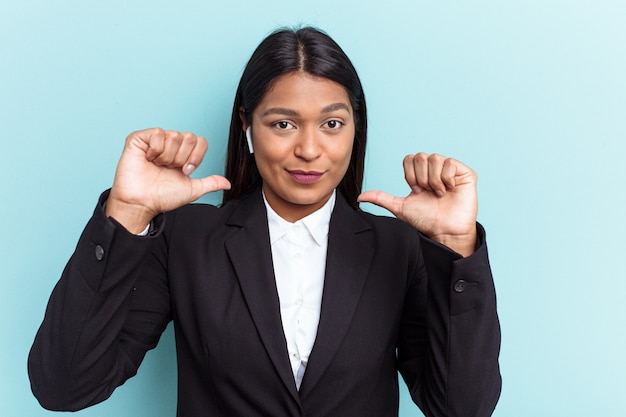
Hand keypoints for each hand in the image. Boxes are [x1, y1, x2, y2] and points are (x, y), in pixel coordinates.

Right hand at [106, 128, 230, 232]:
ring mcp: (154, 141)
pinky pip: (158, 132)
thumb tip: (227, 183)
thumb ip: (211, 183)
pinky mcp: (139, 139)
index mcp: (182, 154)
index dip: (196, 156)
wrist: (143, 203)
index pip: (200, 141)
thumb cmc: (163, 197)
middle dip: (182, 158)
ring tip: (158, 165)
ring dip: (168, 156)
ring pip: (174, 135)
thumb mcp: (193, 189)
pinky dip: (156, 149)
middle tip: (169, 168)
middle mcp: (169, 145)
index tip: (185, 171)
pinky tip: (149, 159)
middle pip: (189, 137)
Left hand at [358, 153, 477, 255]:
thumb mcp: (400, 207)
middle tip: (427, 192)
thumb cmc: (426, 220)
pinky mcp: (465, 173)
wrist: (444, 231)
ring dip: (433, 180)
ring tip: (439, 193)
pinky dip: (446, 178)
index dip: (409, 175)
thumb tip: (360, 197)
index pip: (409, 158)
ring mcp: (450, 170)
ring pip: (435, 158)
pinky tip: (449, 189)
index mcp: (420, 174)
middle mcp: (435, 169)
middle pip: (420, 156)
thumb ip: (381, 199)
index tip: (416, 191)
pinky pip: (451, 163)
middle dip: (420, 178)